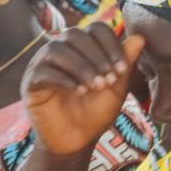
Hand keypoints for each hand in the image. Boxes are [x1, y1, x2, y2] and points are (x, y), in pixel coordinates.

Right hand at [22, 26, 141, 156]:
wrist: (77, 141)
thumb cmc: (96, 112)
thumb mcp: (116, 87)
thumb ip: (125, 62)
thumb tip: (140, 37)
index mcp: (82, 48)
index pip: (95, 29)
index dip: (111, 45)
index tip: (123, 69)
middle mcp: (60, 50)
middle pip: (74, 35)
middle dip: (96, 56)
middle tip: (109, 80)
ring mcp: (42, 64)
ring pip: (57, 50)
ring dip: (81, 67)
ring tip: (96, 87)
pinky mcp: (30, 83)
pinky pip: (43, 72)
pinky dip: (65, 80)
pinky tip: (80, 92)